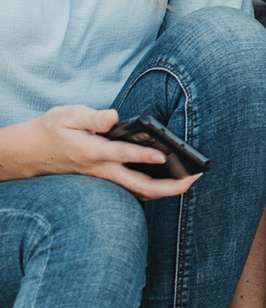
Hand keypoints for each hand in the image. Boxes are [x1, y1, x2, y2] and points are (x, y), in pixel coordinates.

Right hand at [25, 106, 199, 201]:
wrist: (31, 152)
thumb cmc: (53, 130)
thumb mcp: (68, 115)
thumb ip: (92, 118)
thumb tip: (113, 117)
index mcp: (94, 152)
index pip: (123, 155)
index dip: (145, 155)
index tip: (166, 154)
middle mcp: (101, 170)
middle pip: (138, 185)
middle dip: (168, 186)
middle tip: (193, 178)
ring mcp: (104, 179)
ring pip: (137, 192)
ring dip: (164, 190)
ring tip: (189, 181)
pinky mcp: (105, 180)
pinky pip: (131, 190)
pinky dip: (151, 189)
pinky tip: (169, 184)